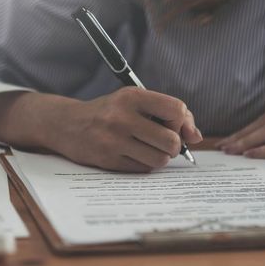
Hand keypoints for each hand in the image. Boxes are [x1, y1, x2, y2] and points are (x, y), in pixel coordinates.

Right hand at [0, 87, 202, 171]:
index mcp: (132, 97)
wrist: (67, 124)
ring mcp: (114, 140)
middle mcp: (122, 117)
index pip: (176, 109)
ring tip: (148, 148)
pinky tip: (133, 154)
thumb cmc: (110, 112)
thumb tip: (197, 137)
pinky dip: (145, 164)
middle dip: (174, 145)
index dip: (183, 122)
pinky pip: (143, 169)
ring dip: (160, 157)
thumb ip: (169, 114)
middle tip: (163, 141)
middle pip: (171, 140)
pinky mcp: (108, 160)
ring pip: (160, 159)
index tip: (176, 126)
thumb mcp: (135, 102)